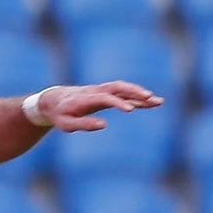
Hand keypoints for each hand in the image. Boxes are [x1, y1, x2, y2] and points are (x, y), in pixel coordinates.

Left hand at [38, 81, 162, 131]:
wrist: (53, 100)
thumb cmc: (60, 114)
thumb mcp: (66, 124)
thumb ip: (83, 124)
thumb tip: (104, 125)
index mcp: (86, 98)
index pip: (105, 97)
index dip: (118, 102)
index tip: (130, 110)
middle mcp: (96, 91)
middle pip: (118, 87)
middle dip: (135, 92)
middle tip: (151, 98)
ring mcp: (102, 91)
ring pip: (124, 89)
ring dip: (140, 93)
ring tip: (158, 101)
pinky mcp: (106, 94)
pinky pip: (124, 94)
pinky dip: (137, 97)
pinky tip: (151, 102)